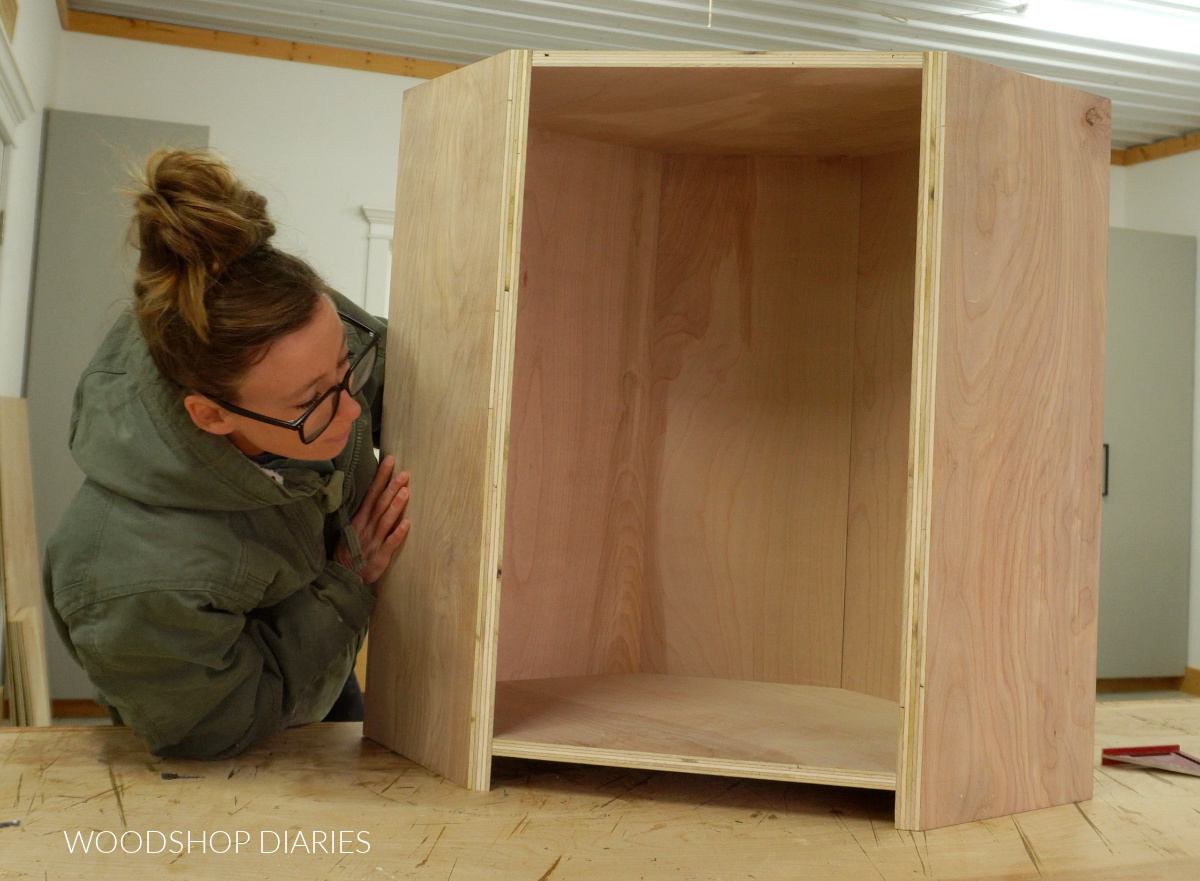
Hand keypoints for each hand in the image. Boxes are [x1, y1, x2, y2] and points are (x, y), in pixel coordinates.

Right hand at [334, 455, 409, 588]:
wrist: (343, 576)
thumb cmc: (350, 549)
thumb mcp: (350, 527)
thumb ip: (363, 511)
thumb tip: (373, 490)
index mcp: (360, 518)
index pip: (371, 493)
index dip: (381, 477)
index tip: (390, 460)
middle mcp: (366, 526)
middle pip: (380, 504)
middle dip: (391, 487)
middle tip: (404, 473)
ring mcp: (373, 541)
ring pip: (385, 521)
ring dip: (396, 506)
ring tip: (406, 491)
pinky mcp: (380, 556)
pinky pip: (390, 544)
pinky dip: (398, 534)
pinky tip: (407, 523)